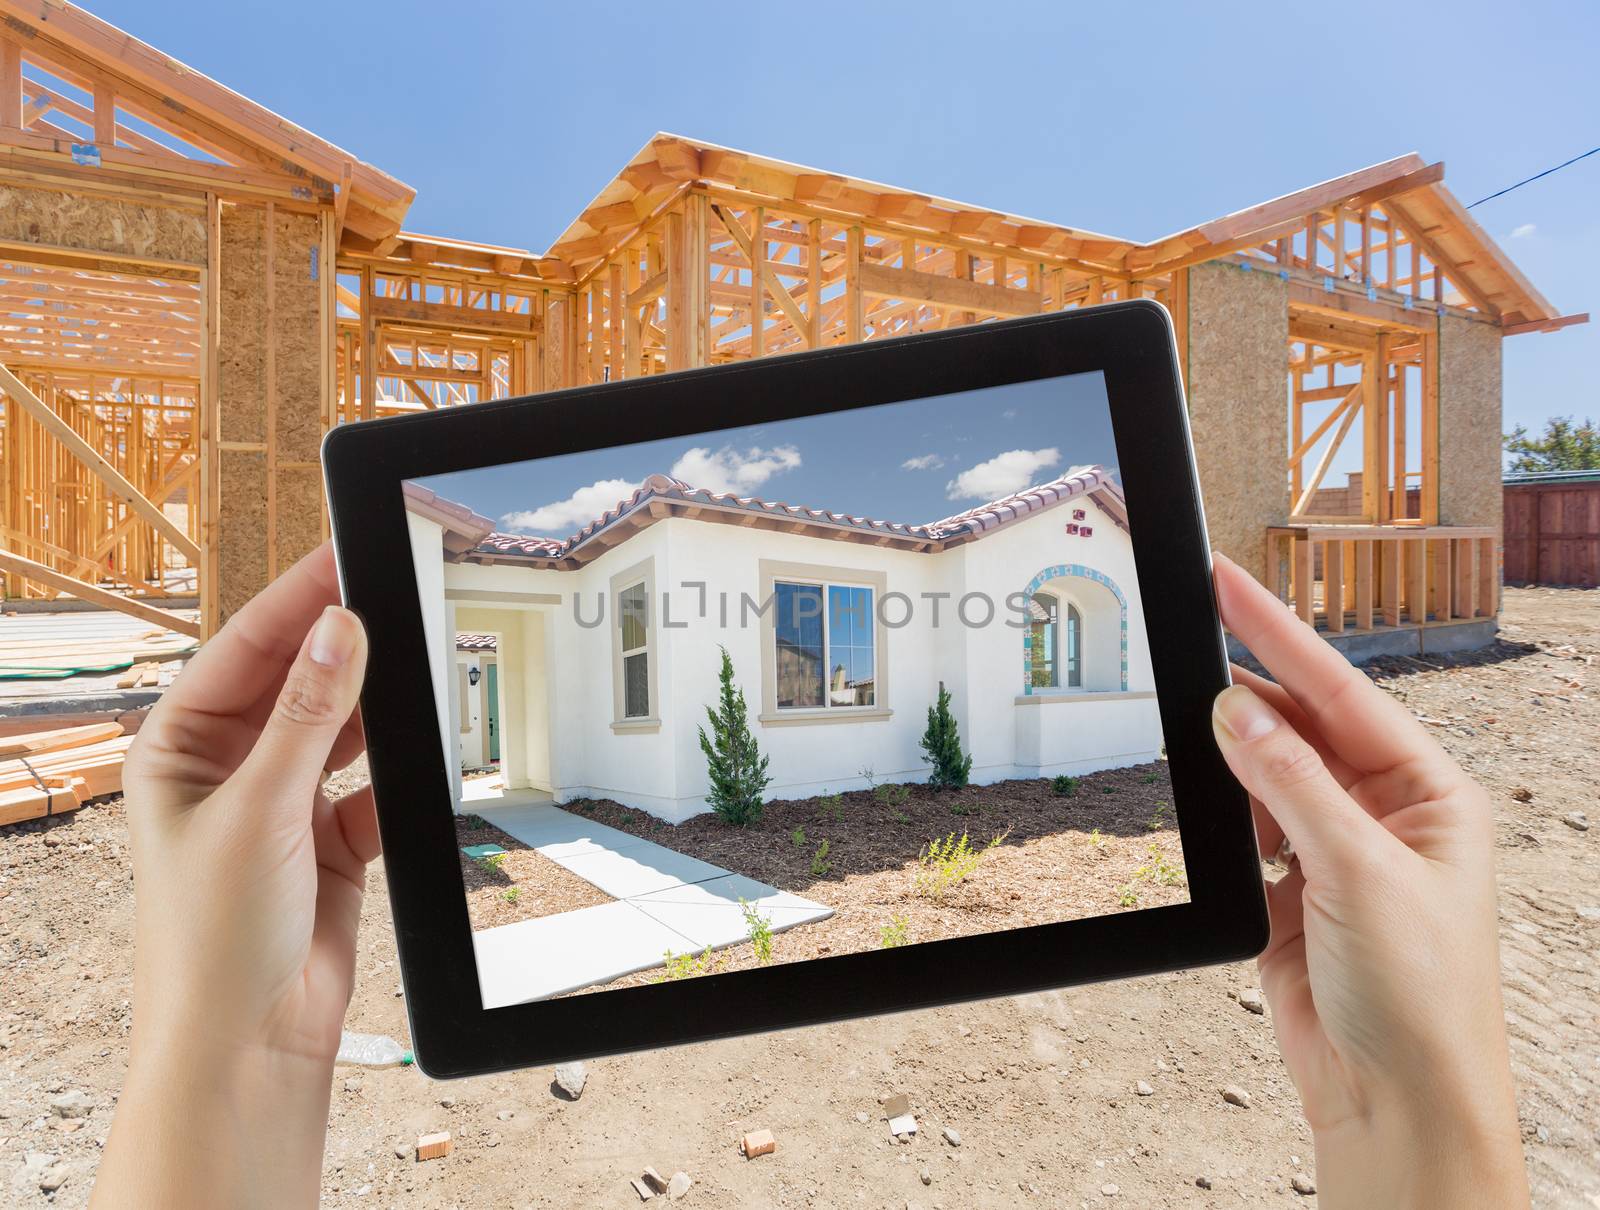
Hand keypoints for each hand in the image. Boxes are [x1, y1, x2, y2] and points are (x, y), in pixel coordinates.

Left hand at [93, 544, 373, 1209]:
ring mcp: (283, 801)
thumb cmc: (213, 940)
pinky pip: (375, 783)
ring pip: (342, 726)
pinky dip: (398, 773)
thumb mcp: (259, 811)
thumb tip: (340, 630)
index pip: (245, 650)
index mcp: (179, 749)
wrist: (251, 1042)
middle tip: (396, 590)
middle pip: (297, 680)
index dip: (296, 599)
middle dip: (344, 643)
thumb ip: (308, 717)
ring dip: (377, 705)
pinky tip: (422, 755)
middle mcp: (228, 768)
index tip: (345, 552)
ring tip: (419, 660)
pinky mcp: (331, 838)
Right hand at [1210, 553, 1526, 1208]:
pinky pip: (1246, 826)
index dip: (1280, 634)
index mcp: (1432, 795)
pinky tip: (1206, 791)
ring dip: (1231, 753)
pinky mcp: (1291, 892)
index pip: (1343, 693)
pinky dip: (1222, 808)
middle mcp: (1386, 814)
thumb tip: (1234, 711)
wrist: (1395, 1101)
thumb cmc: (1420, 996)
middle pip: (1303, 725)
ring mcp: (1336, 853)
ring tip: (1189, 716)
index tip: (1229, 583)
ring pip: (1268, 773)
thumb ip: (1292, 784)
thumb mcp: (1361, 872)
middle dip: (1248, 689)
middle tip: (1189, 631)